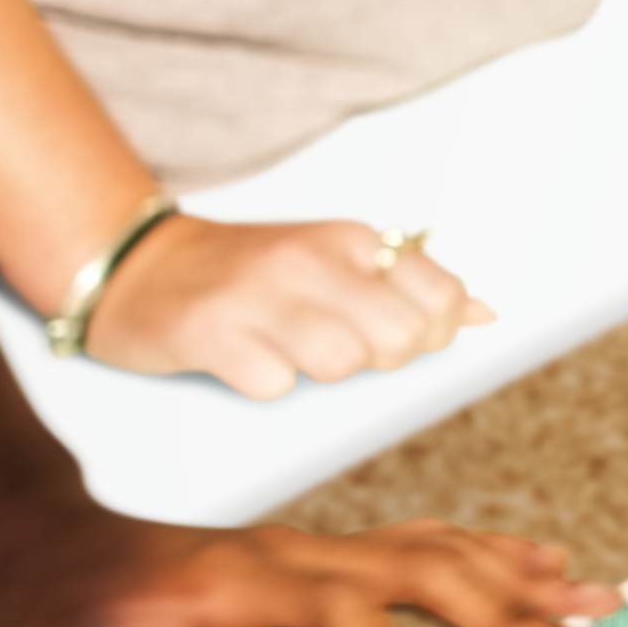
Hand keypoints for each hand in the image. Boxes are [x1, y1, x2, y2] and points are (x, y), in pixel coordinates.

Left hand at [0, 477, 607, 626]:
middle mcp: (291, 554)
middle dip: (510, 608)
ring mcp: (308, 546)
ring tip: (597, 592)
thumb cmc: (38, 604)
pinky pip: (418, 541)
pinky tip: (530, 560)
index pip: (340, 612)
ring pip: (435, 547)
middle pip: (423, 570)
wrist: (28, 531)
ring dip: (518, 573)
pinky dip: (484, 551)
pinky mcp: (313, 553)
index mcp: (239, 581)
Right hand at [83, 209, 483, 402]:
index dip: (428, 334)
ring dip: (316, 373)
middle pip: (398, 338)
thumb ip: (408, 286)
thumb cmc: (249, 274)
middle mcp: (308, 259)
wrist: (141, 268)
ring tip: (282, 348)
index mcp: (349, 239)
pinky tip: (242, 357)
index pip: (440, 297)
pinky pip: (275, 386)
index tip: (389, 333)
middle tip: (333, 345)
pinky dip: (264, 384)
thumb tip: (486, 315)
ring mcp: (258, 295)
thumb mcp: (335, 262)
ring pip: (340, 364)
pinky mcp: (211, 333)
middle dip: (376, 359)